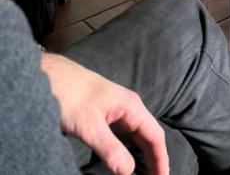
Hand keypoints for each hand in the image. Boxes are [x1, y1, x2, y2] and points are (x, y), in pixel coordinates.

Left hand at [41, 53, 168, 174]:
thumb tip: (128, 172)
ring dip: (144, 155)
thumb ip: (111, 149)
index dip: (161, 157)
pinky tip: (128, 159)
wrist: (53, 78)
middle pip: (149, 136)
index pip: (155, 135)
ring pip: (137, 136)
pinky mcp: (107, 115)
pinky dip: (131, 149)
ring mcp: (119, 111)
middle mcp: (130, 108)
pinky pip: (125, 135)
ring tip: (147, 173)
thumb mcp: (90, 127)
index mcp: (132, 107)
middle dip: (155, 158)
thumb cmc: (71, 98)